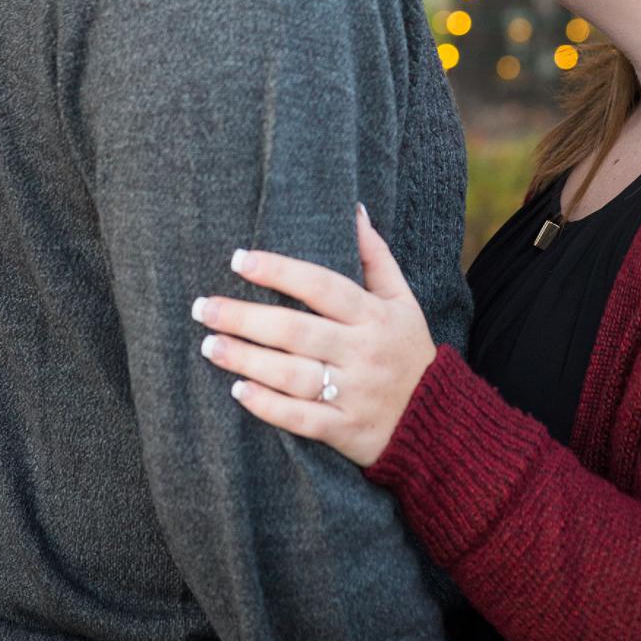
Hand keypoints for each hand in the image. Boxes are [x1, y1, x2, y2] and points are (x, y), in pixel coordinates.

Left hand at [193, 204, 436, 467]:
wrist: (437, 419)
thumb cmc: (409, 350)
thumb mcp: (403, 301)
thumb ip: (376, 257)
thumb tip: (355, 211)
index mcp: (376, 316)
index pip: (323, 286)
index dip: (281, 272)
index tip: (239, 260)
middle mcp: (364, 351)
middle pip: (298, 330)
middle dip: (246, 318)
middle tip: (204, 308)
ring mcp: (354, 392)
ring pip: (293, 374)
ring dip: (247, 359)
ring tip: (209, 346)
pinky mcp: (345, 429)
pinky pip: (301, 417)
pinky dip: (268, 405)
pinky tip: (238, 391)